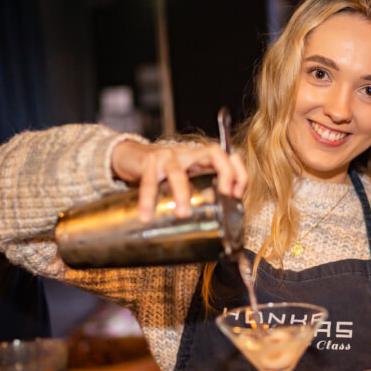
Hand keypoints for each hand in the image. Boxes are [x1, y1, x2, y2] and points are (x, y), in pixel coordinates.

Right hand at [111, 140, 246, 221]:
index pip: (229, 156)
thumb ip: (203, 190)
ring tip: (182, 213)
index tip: (238, 194)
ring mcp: (168, 156)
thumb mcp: (188, 177)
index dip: (239, 172)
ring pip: (178, 172)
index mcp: (201, 158)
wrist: (131, 156)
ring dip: (182, 193)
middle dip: (224, 173)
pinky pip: (149, 182)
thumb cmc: (164, 171)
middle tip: (224, 196)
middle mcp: (188, 153)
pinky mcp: (148, 162)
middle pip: (213, 153)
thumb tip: (221, 216)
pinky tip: (146, 215)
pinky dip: (147, 200)